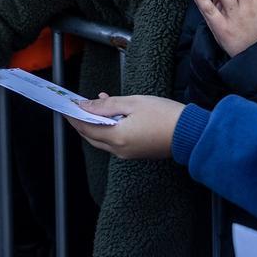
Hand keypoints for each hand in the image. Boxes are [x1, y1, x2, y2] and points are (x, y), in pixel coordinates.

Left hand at [66, 93, 184, 159]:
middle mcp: (120, 150)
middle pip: (92, 136)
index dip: (73, 117)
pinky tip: (112, 112)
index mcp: (117, 138)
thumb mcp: (133, 103)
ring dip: (96, 123)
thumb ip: (106, 105)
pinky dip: (109, 127)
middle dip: (81, 121)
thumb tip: (85, 106)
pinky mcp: (137, 152)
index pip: (86, 128)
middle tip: (75, 106)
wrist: (191, 133)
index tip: (65, 106)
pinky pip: (116, 140)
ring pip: (103, 139)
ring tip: (95, 104)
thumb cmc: (165, 115)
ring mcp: (129, 153)